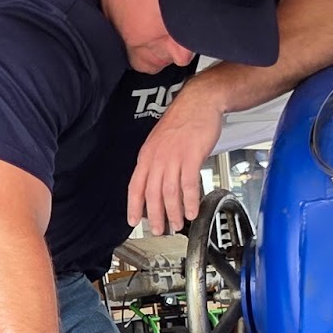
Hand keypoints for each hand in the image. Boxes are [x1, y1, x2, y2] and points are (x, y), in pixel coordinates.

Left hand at [127, 82, 223, 233]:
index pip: (135, 186)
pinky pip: (188, 184)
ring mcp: (174, 157)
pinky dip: (190, 201)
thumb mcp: (160, 142)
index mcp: (147, 156)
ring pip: (169, 192)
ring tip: (177, 224)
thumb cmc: (182, 121)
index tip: (133, 221)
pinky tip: (192, 211)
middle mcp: (157, 158)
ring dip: (173, 212)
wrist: (199, 102)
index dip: (133, 205)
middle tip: (160, 230)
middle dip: (155, 216)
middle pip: (152, 193)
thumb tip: (155, 185)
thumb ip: (156, 163)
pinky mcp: (191, 156)